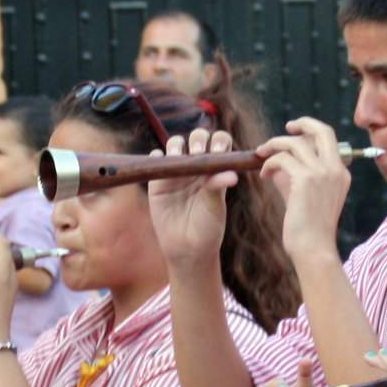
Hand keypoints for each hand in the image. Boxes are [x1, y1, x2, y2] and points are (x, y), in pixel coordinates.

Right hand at [147, 127, 237, 271]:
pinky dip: (156, 157)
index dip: (218, 141)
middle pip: (197, 138)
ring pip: (175, 144)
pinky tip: (161, 163)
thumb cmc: (207, 228)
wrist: (187, 248)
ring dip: (176, 145)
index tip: (217, 152)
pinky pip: (155, 160)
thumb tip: (231, 174)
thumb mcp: (215, 207)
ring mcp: (177, 171)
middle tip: (197, 152)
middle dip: (197, 139)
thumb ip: (217, 187)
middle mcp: (197, 166)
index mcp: (216, 169)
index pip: (219, 143)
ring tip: (178, 156)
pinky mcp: (157, 180)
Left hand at [262, 118, 352, 264]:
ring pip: (296, 143)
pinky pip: (282, 159)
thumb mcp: (304, 195)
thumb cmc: (308, 228)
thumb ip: (294, 175)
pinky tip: (263, 175)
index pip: (328, 140)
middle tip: (286, 127)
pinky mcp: (305, 179)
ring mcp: (322, 173)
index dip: (310, 132)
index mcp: (341, 173)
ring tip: (261, 155)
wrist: (313, 249)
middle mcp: (335, 169)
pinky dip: (269, 163)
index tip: (295, 133)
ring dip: (275, 145)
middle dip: (303, 123)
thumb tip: (276, 161)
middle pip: (322, 131)